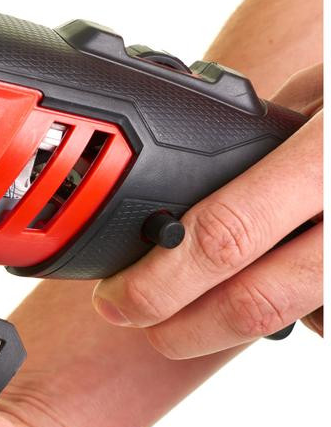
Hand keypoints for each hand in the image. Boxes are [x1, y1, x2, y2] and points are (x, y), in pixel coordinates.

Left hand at [93, 64, 322, 357]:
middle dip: (175, 323)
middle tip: (129, 318)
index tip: (116, 294)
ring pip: (288, 317)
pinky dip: (285, 316)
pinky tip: (250, 301)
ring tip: (175, 323)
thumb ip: (265, 140)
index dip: (161, 279)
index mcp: (325, 155)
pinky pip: (324, 316)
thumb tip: (200, 177)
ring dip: (218, 330)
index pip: (227, 234)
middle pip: (252, 298)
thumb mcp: (316, 96)